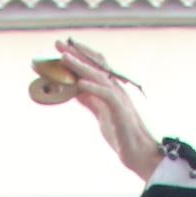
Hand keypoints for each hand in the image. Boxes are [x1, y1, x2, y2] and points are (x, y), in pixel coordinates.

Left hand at [56, 39, 164, 178]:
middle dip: (75, 53)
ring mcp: (119, 98)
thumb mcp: (101, 114)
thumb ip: (90, 100)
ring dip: (80, 66)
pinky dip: (93, 87)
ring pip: (99, 76)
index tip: (61, 47)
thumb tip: (75, 89)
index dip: (78, 55)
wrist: (139, 153)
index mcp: (111, 89)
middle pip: (94, 65)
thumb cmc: (121, 134)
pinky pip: (107, 95)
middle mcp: (116, 89)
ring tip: (65, 58)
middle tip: (57, 43)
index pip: (94, 65)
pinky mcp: (121, 110)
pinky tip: (80, 83)